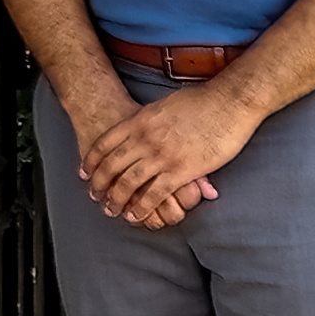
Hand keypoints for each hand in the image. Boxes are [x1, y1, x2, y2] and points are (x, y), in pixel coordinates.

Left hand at [69, 78, 243, 230]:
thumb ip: (151, 118)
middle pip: (112, 165)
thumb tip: (143, 123)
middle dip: (100, 183)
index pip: (105, 143)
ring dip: (117, 199)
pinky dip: (141, 207)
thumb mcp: (165, 104)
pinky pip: (154, 194)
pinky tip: (135, 216)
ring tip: (111, 210)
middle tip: (94, 195)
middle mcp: (145, 139)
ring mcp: (161, 155)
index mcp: (140, 120)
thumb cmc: (203, 100)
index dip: (92, 160)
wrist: (229, 102)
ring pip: (128, 183)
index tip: (85, 172)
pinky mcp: (180, 171)